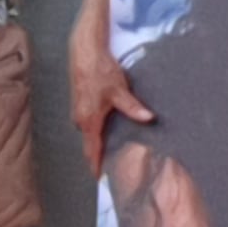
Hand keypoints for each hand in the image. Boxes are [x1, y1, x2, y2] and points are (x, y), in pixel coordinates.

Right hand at [71, 15, 153, 167]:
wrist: (84, 48)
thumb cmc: (99, 69)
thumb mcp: (120, 90)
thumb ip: (133, 108)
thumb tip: (149, 120)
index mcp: (88, 120)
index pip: (91, 150)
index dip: (95, 165)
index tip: (99, 178)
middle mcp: (79, 118)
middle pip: (90, 142)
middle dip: (100, 153)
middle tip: (113, 163)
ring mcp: (78, 109)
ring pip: (89, 130)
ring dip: (99, 138)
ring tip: (114, 145)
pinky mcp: (80, 100)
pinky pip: (88, 120)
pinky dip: (97, 125)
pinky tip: (109, 122)